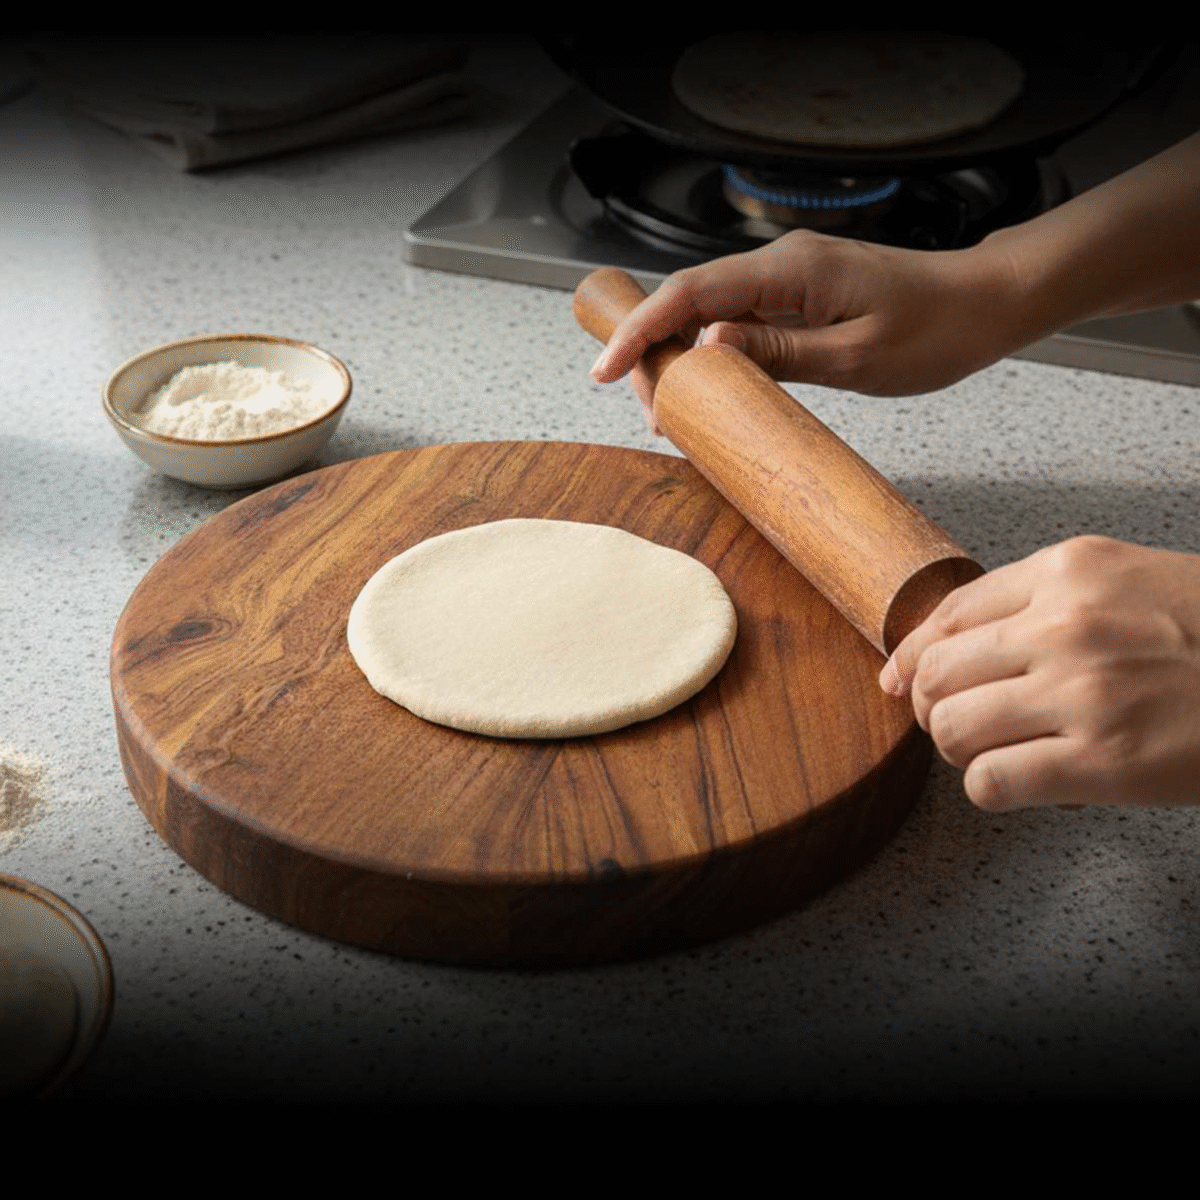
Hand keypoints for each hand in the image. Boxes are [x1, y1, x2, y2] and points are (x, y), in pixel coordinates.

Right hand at [590, 227, 1030, 408]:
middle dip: (654, 351)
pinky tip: (710, 386)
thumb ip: (778, 352)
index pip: (691, 293)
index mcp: (791, 270)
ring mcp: (790, 278)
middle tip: (651, 412)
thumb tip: (707, 347)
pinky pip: (740, 319)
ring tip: (671, 409)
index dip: (641, 330)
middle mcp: (782, 264)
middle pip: (689, 299)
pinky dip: (714, 352)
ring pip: (710, 310)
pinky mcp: (801, 296)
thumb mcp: (856, 356)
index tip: (606, 369)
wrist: (987, 304)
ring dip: (681, 355)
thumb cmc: (937, 330)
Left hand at [879, 536, 1199, 810]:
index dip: (910, 655)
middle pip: (936, 674)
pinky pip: (991, 782)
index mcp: (1067, 572)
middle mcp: (1064, 625)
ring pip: (951, 729)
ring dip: (960, 750)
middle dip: (933, 708)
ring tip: (994, 752)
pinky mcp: (1104, 761)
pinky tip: (1020, 783)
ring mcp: (1083, 693)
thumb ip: (1038, 602)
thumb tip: (936, 650)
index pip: (946, 615)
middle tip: (957, 724)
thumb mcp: (1128, 582)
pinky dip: (990, 789)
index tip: (900, 680)